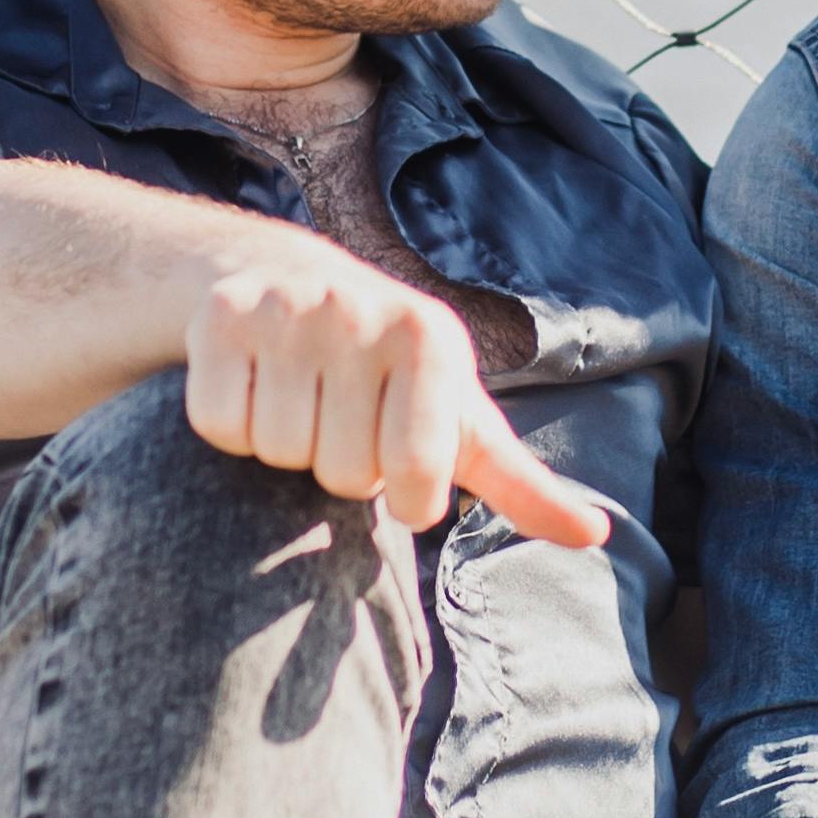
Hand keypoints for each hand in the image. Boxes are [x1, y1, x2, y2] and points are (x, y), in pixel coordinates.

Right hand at [183, 236, 606, 549]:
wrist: (290, 281)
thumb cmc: (391, 374)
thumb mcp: (460, 419)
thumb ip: (522, 484)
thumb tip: (596, 536)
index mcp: (430, 337)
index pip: (415, 479)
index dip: (404, 496)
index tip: (402, 464)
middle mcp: (360, 309)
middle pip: (341, 472)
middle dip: (340, 468)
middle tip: (342, 421)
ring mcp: (287, 308)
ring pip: (280, 452)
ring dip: (287, 450)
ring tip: (302, 401)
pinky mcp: (221, 315)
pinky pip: (221, 423)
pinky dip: (233, 428)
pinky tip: (257, 388)